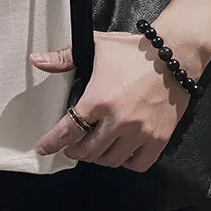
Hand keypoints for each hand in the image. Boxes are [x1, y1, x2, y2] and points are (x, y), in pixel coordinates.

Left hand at [31, 30, 204, 171]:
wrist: (174, 54)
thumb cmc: (132, 50)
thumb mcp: (95, 46)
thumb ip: (64, 57)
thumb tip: (36, 60)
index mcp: (99, 99)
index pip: (68, 130)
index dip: (52, 143)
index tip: (43, 148)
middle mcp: (118, 121)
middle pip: (87, 151)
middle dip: (74, 151)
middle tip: (72, 146)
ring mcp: (140, 132)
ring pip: (110, 160)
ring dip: (98, 157)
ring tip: (95, 147)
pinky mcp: (159, 138)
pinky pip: (137, 164)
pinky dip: (126, 162)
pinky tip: (120, 151)